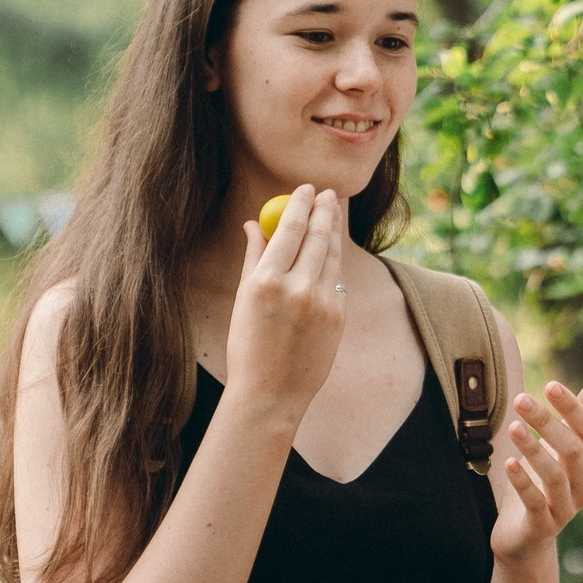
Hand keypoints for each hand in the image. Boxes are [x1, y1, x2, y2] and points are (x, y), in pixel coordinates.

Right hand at [223, 184, 348, 428]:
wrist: (270, 394)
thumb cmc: (248, 346)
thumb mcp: (243, 299)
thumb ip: (253, 257)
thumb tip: (253, 224)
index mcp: (266, 281)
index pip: (289, 229)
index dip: (299, 204)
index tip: (305, 189)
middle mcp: (297, 288)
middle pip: (317, 236)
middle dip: (323, 210)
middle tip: (326, 194)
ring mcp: (322, 303)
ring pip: (332, 255)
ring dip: (333, 231)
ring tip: (331, 214)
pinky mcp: (338, 317)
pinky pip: (336, 281)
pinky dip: (331, 267)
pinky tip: (328, 259)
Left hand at [491, 379, 582, 564]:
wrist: (525, 538)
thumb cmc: (541, 486)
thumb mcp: (557, 451)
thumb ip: (577, 420)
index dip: (573, 408)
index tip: (551, 385)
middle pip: (573, 449)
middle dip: (547, 422)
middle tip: (520, 399)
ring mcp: (565, 508)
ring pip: (555, 475)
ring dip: (532, 448)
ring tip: (513, 427)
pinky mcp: (543, 526)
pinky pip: (535, 502)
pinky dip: (523, 481)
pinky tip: (509, 462)